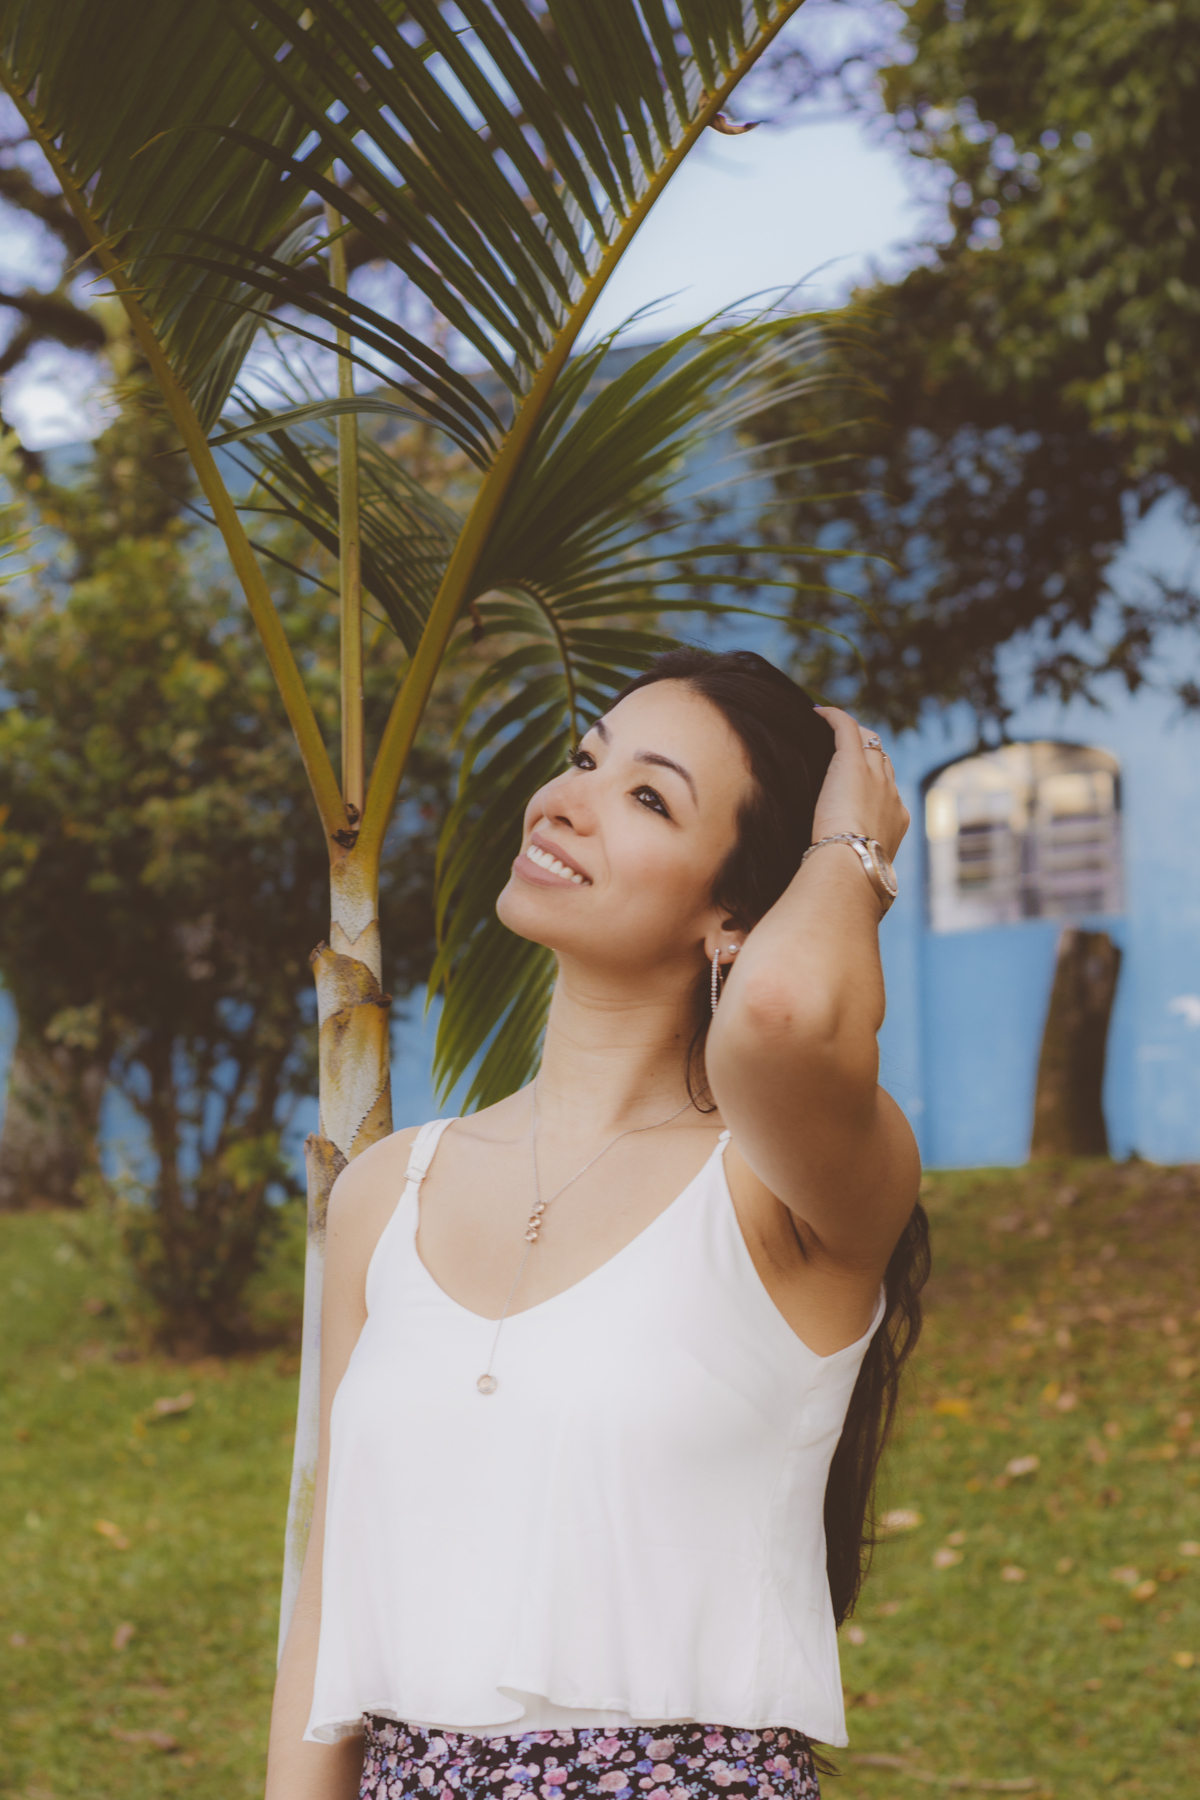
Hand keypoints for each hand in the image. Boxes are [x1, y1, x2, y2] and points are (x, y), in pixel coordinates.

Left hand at [810, 707, 908, 859]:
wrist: (853, 865)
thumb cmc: (852, 874)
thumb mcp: (863, 867)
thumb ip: (857, 861)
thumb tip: (839, 873)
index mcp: (898, 819)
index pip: (888, 791)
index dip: (875, 783)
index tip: (857, 786)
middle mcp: (892, 793)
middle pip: (883, 761)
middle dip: (868, 754)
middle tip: (844, 750)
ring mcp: (876, 776)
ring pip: (869, 742)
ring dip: (853, 735)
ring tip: (831, 730)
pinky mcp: (852, 764)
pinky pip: (847, 728)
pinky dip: (834, 717)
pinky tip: (817, 713)